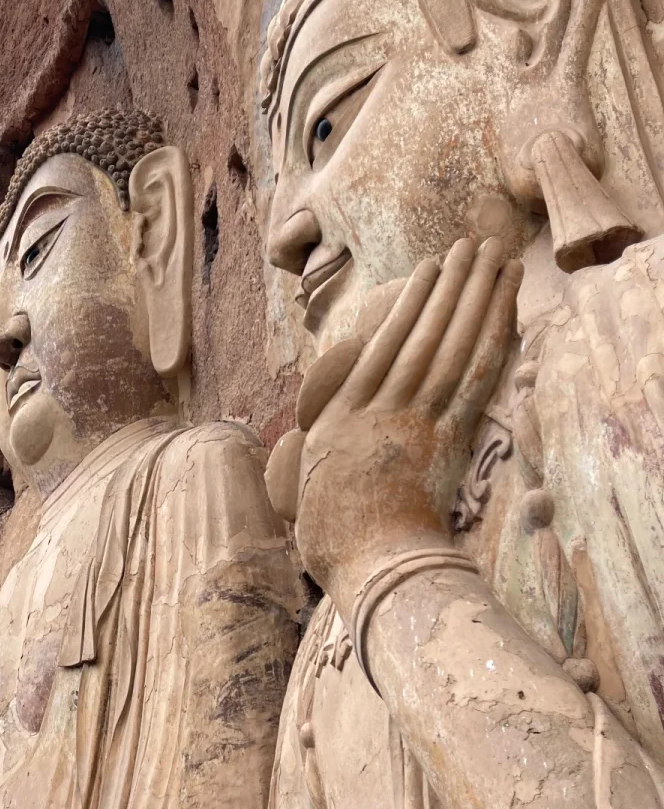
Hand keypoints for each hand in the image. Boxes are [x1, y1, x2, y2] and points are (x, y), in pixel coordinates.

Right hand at [266, 237, 520, 615]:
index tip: (429, 272)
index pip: (382, 345)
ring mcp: (413, 417)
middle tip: (469, 245)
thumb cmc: (334, 541)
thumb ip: (323, 453)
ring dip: (471, 294)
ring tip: (488, 255)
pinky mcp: (445, 438)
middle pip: (420, 332)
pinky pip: (472, 375)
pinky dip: (485, 333)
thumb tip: (324, 437)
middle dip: (448, 285)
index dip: (410, 304)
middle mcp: (376, 405)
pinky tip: (495, 304)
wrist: (366, 564)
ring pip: (447, 341)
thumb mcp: (312, 488)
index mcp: (340, 415)